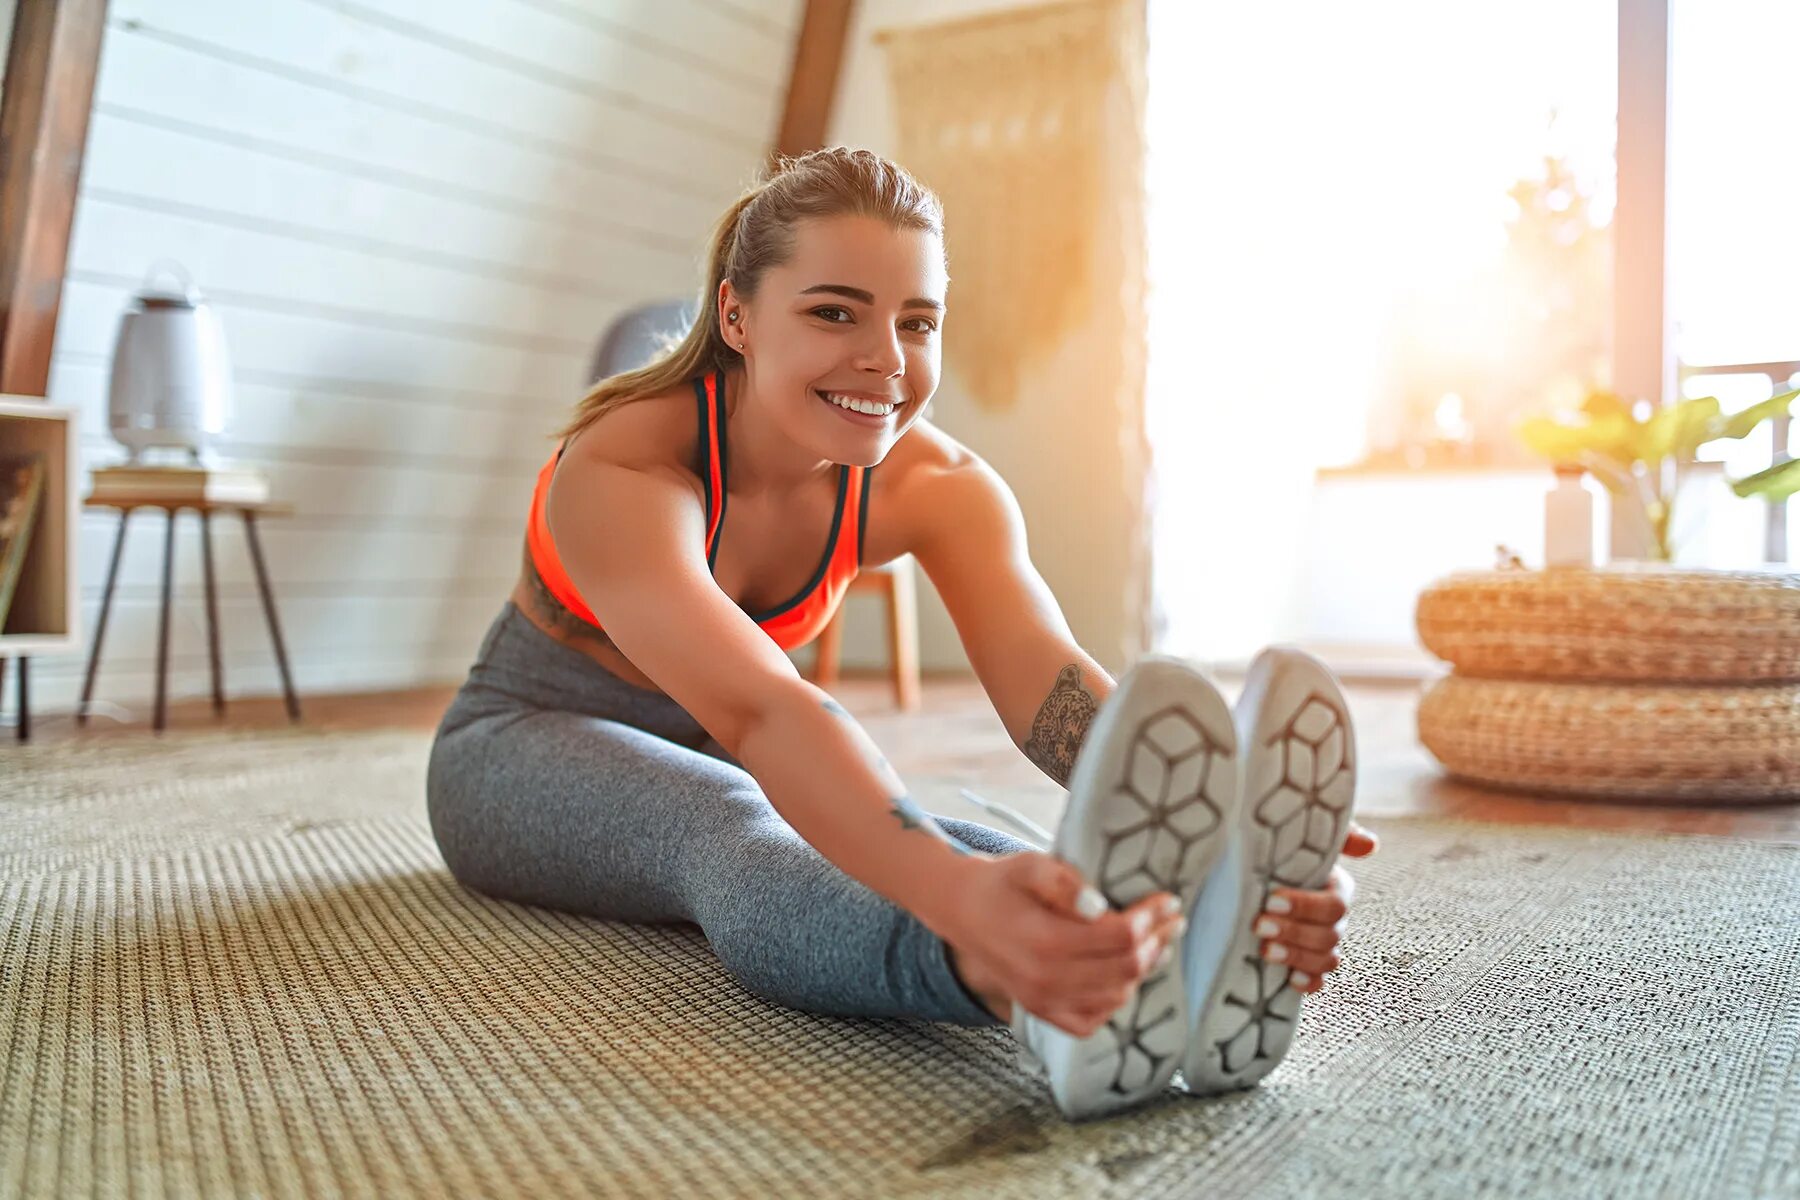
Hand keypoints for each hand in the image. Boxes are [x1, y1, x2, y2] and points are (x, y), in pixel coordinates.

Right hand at [938, 851, 1184, 1038]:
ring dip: (1143, 969)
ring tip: (1156, 942)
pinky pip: (1092, 1020)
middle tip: (1172, 919)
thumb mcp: (1028, 865)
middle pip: (1125, 968)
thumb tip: (1100, 905)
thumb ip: (1063, 881)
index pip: (1119, 936)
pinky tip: (1124, 975)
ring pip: (1116, 996)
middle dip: (1157, 941)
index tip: (1168, 900)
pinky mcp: (1042, 1012)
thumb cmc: (1001, 884)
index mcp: (1044, 941)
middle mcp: (1045, 981)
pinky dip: (1115, 1000)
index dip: (1151, 918)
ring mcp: (1043, 1002)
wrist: (961, 911)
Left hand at [1253, 821, 1376, 993]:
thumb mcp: (1302, 835)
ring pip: (1326, 959)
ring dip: (1297, 957)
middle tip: (1260, 925)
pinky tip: (1290, 980)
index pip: (1334, 905)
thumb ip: (1338, 834)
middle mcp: (1333, 918)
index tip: (1272, 900)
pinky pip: (1318, 980)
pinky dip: (1308, 982)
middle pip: (1328, 935)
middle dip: (1294, 932)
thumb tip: (1370, 844)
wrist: (1248, 874)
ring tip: (1265, 950)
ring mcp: (1321, 943)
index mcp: (1336, 888)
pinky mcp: (1306, 963)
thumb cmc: (1281, 850)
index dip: (1306, 906)